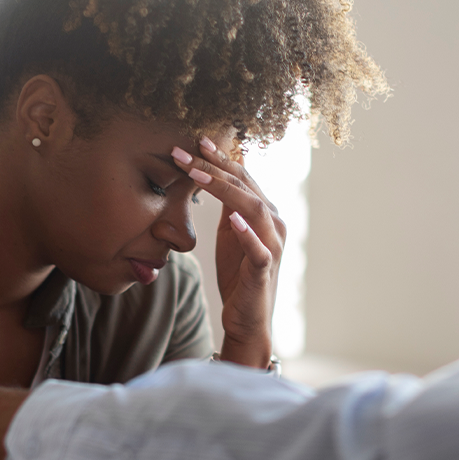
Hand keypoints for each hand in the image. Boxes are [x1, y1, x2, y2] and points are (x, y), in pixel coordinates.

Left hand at [171, 138, 285, 368]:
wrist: (247, 318)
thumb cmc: (237, 275)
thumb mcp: (229, 233)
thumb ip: (227, 205)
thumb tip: (212, 173)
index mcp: (264, 212)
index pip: (242, 176)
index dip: (220, 158)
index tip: (195, 141)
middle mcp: (274, 223)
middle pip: (246, 186)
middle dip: (214, 166)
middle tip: (184, 152)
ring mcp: (273, 246)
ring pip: (253, 208)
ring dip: (225, 189)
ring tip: (198, 175)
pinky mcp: (264, 270)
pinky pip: (259, 249)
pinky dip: (246, 232)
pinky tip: (231, 217)